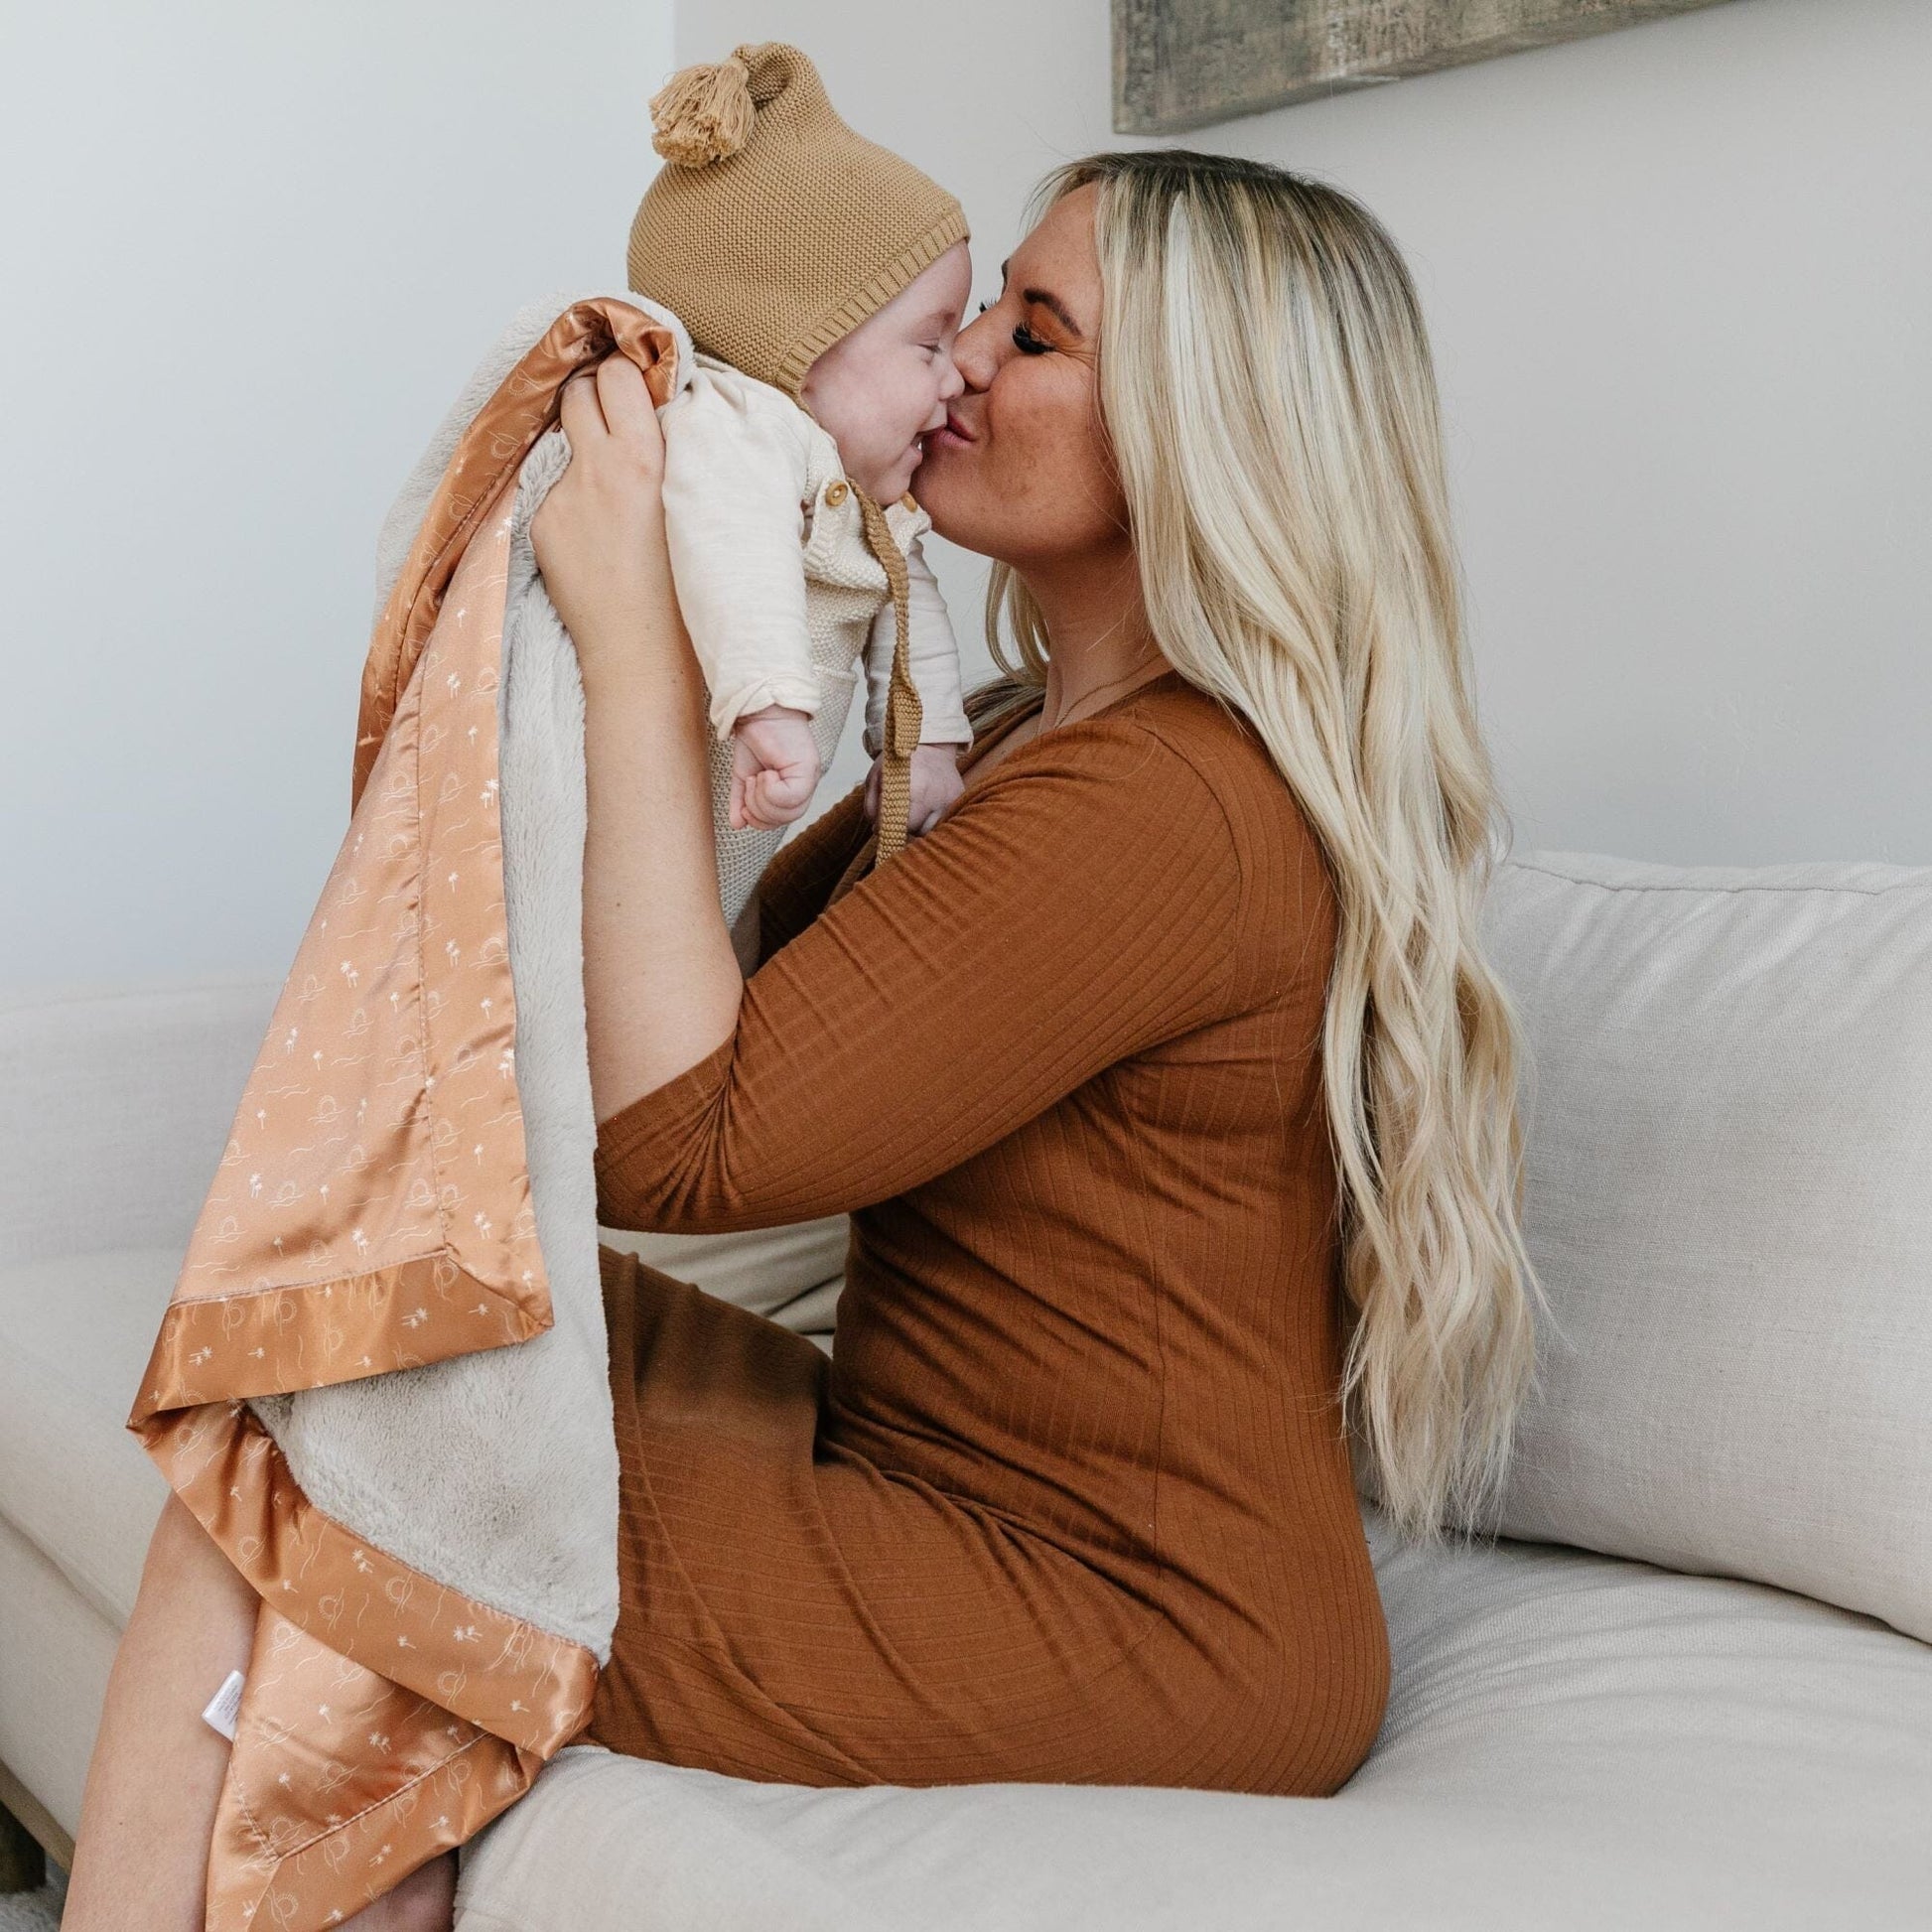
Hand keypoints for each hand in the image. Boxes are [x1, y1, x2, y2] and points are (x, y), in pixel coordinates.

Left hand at [529, 355, 670, 682]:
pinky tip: (592, 535)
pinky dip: (569, 498)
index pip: (619, 375)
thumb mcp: (700, 510)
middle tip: (614, 417)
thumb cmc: (687, 593)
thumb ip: (679, 458)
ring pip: (562, 439)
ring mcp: (562, 494)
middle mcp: (596, 467)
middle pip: (579, 391)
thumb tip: (667, 423)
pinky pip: (552, 489)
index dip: (626, 374)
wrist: (642, 654)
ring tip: (605, 480)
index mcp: (644, 457)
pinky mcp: (541, 523)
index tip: (637, 384)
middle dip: (594, 395)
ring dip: (580, 444)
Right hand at [731, 705, 820, 830]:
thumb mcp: (744, 775)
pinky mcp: (808, 769)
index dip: (758, 818)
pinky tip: (765, 774)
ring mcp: (809, 778)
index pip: (779, 820)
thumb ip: (741, 801)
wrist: (758, 711)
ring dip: (762, 799)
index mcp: (792, 790)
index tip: (745, 796)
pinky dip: (770, 791)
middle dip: (758, 810)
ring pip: (789, 812)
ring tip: (757, 776)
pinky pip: (790, 798)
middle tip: (750, 784)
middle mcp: (804, 786)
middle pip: (784, 820)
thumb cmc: (755, 738)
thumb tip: (737, 826)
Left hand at [864, 741, 966, 836]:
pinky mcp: (959, 800)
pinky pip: (943, 821)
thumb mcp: (877, 776)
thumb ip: (872, 806)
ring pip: (931, 829)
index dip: (889, 827)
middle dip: (905, 826)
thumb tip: (877, 830)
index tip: (882, 823)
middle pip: (917, 830)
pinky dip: (933, 819)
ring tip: (915, 809)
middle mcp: (936, 796)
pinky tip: (927, 808)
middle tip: (899, 814)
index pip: (902, 824)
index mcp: (916, 789)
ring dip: (920, 825)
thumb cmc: (901, 761)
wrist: (931, 744)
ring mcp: (950, 799)